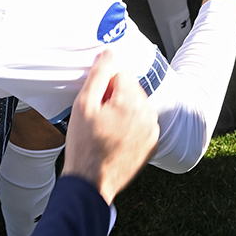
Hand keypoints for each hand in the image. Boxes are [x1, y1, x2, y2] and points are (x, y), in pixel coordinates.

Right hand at [61, 49, 158, 205]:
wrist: (91, 183)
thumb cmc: (84, 145)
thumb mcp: (83, 105)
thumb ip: (98, 75)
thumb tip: (109, 53)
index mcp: (132, 102)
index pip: (121, 75)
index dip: (104, 88)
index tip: (96, 106)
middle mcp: (148, 114)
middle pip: (132, 89)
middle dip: (116, 98)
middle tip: (99, 119)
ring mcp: (153, 131)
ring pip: (138, 105)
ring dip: (124, 111)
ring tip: (107, 130)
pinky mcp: (153, 144)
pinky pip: (143, 123)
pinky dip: (132, 126)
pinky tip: (116, 139)